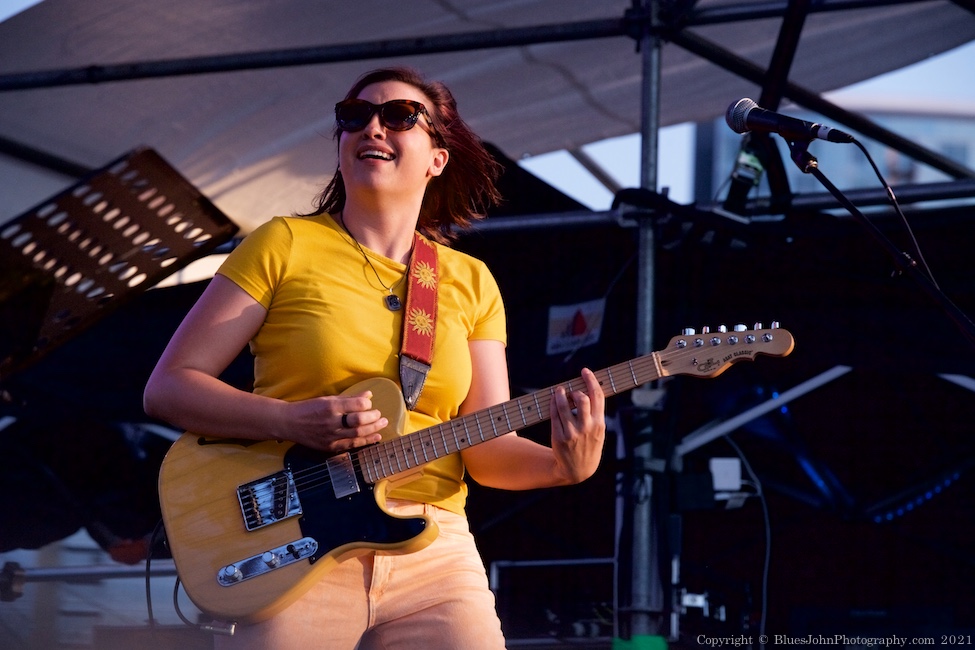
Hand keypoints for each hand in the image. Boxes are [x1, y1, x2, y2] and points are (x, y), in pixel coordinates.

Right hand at [282, 390, 387, 452]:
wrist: (289, 423)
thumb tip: (368, 395)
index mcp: (330, 407)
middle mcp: (331, 422)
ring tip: (382, 424)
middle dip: (373, 418)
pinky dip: (365, 441)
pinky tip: (375, 437)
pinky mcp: (330, 446)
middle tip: (381, 415)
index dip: (367, 405)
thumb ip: (349, 398)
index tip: (369, 404)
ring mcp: (331, 436)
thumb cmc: (309, 408)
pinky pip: (351, 444)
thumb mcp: (327, 399)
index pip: (356, 405)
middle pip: (359, 421)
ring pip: (357, 434)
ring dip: (373, 429)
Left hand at [550, 368, 605, 483]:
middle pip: (581, 398)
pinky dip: (553, 404)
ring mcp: (572, 432)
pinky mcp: (559, 436)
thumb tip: (587, 390)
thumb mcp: (598, 432)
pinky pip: (554, 415)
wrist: (578, 470)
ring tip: (559, 391)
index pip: (597, 396)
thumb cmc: (589, 445)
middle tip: (571, 390)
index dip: (591, 380)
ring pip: (563, 405)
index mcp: (599, 424)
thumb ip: (595, 413)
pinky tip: (554, 400)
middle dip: (575, 390)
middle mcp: (586, 427)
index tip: (585, 371)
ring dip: (560, 394)